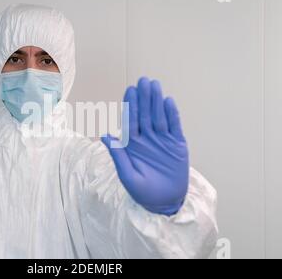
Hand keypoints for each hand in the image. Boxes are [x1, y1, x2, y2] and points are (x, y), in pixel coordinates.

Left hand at [102, 77, 188, 215]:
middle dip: (144, 98)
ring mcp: (162, 140)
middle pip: (145, 114)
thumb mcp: (127, 175)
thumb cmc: (142, 191)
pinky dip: (172, 115)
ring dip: (157, 101)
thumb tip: (103, 135)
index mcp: (133, 144)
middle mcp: (147, 138)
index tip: (130, 89)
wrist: (164, 202)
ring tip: (155, 85)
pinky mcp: (177, 145)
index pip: (131, 120)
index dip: (130, 105)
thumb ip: (118, 155)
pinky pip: (174, 127)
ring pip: (159, 116)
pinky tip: (168, 102)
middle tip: (143, 80)